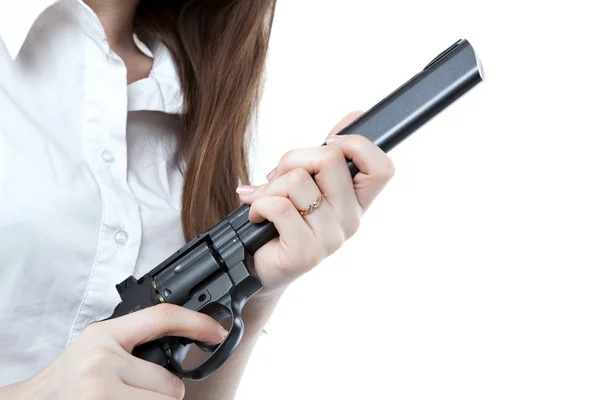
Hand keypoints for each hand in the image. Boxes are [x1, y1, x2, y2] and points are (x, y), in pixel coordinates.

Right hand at [0, 304, 226, 399]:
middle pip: (171, 383)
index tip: (216, 331)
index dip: (196, 323)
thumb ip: (129, 348)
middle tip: (136, 395)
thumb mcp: (94, 352)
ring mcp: (101, 389)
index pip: (161, 317)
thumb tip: (177, 350)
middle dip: (163, 395)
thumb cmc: (62, 384)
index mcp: (103, 336)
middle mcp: (103, 360)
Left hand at [236, 111, 394, 295]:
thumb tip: (355, 114)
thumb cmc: (283, 220)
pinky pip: (280, 207)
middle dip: (292, 159)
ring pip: (297, 181)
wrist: (261, 265)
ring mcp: (331, 239)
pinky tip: (257, 216)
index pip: (382, 167)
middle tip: (278, 178)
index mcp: (357, 201)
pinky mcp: (306, 254)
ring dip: (270, 186)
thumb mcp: (309, 181)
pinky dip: (258, 204)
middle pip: (329, 159)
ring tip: (264, 201)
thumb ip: (327, 153)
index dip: (357, 145)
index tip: (329, 144)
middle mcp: (351, 220)